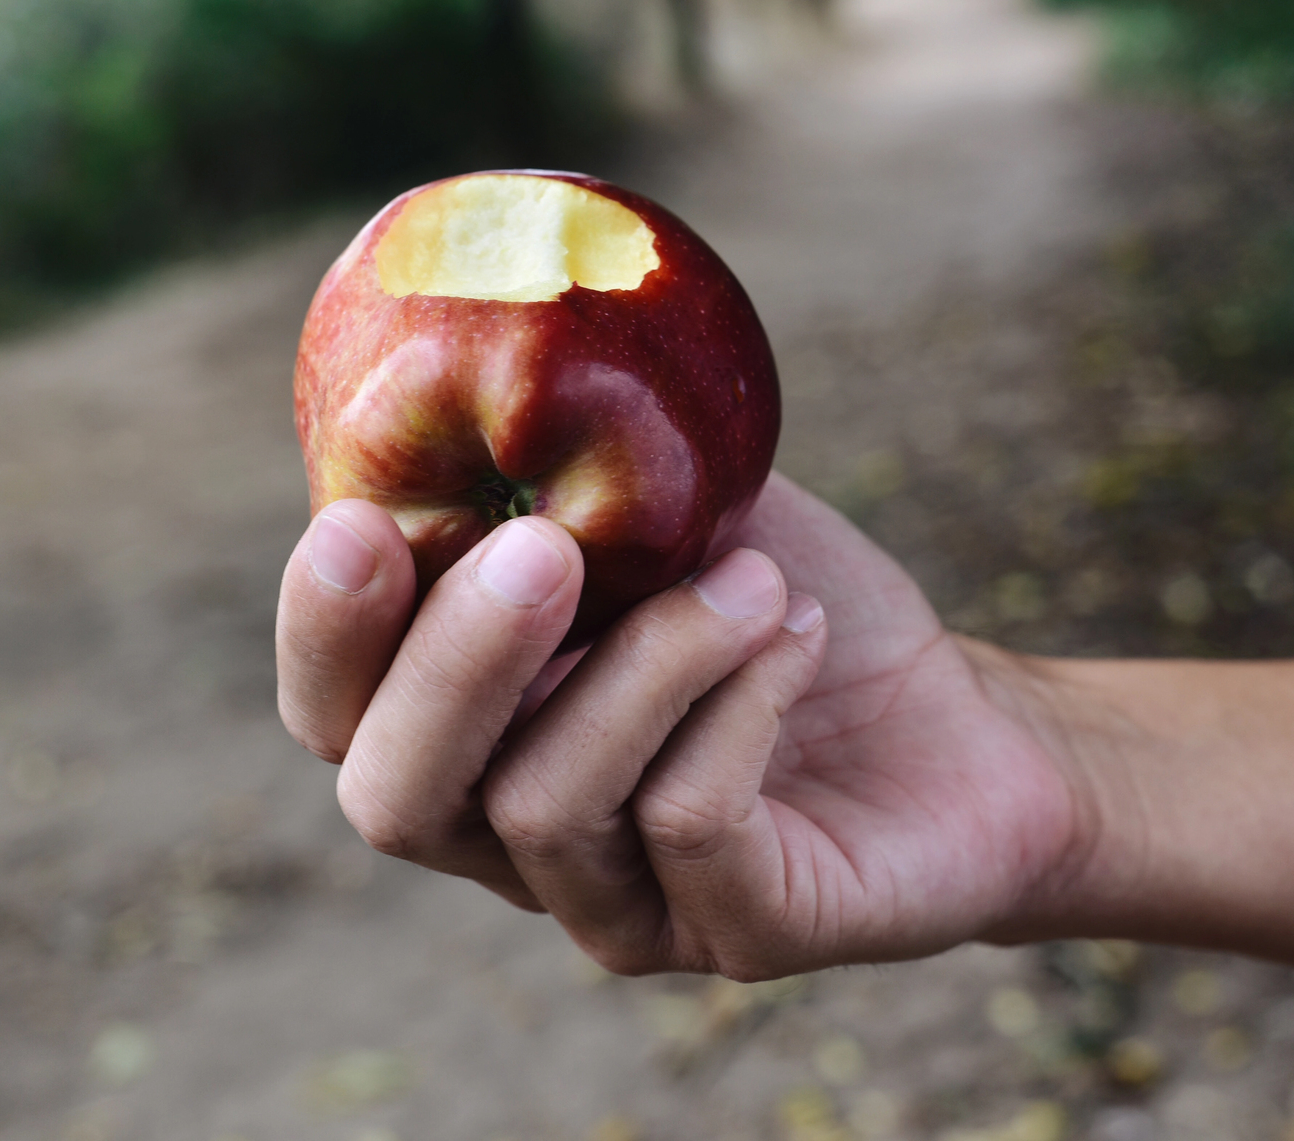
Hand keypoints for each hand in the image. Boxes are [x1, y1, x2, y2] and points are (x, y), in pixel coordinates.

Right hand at [275, 474, 1083, 977]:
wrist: (969, 721)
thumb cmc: (795, 607)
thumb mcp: (682, 513)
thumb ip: (576, 468)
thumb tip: (499, 360)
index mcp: (478, 737)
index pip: (339, 719)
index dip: (324, 634)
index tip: (357, 524)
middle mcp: (518, 844)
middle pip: (399, 798)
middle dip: (455, 663)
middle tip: (544, 548)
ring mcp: (624, 905)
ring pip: (550, 804)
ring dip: (653, 659)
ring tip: (756, 578)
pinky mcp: (742, 932)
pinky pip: (689, 822)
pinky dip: (739, 703)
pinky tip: (799, 632)